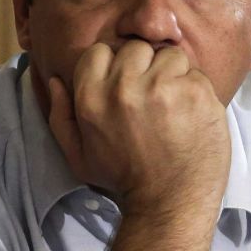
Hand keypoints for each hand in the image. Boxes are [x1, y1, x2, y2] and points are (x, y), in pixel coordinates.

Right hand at [47, 41, 230, 216]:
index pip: (100, 52)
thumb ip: (62, 116)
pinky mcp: (196, 91)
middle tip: (152, 99)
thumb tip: (54, 80)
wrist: (171, 202)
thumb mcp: (79, 156)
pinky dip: (196, 90)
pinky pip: (196, 73)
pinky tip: (191, 114)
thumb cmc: (125, 179)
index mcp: (92, 97)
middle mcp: (125, 86)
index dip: (114, 67)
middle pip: (137, 49)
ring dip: (173, 75)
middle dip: (145, 69)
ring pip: (170, 56)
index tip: (125, 88)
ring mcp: (164, 86)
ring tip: (174, 105)